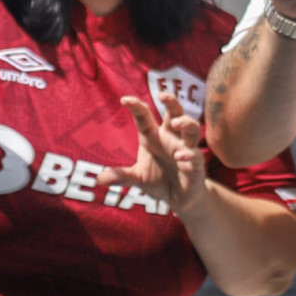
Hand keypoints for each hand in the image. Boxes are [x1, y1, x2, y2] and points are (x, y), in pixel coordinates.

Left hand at [98, 94, 208, 214]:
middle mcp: (171, 138)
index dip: (136, 107)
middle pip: (175, 112)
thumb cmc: (159, 180)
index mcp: (154, 137)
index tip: (124, 99)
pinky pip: (196, 155)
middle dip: (171, 102)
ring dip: (186, 123)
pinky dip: (189, 154)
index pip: (145, 117)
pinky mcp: (196, 164)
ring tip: (177, 123)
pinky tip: (180, 156)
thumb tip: (99, 179)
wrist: (179, 199)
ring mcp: (185, 149)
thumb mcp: (137, 178)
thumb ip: (122, 176)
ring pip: (192, 128)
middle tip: (163, 95)